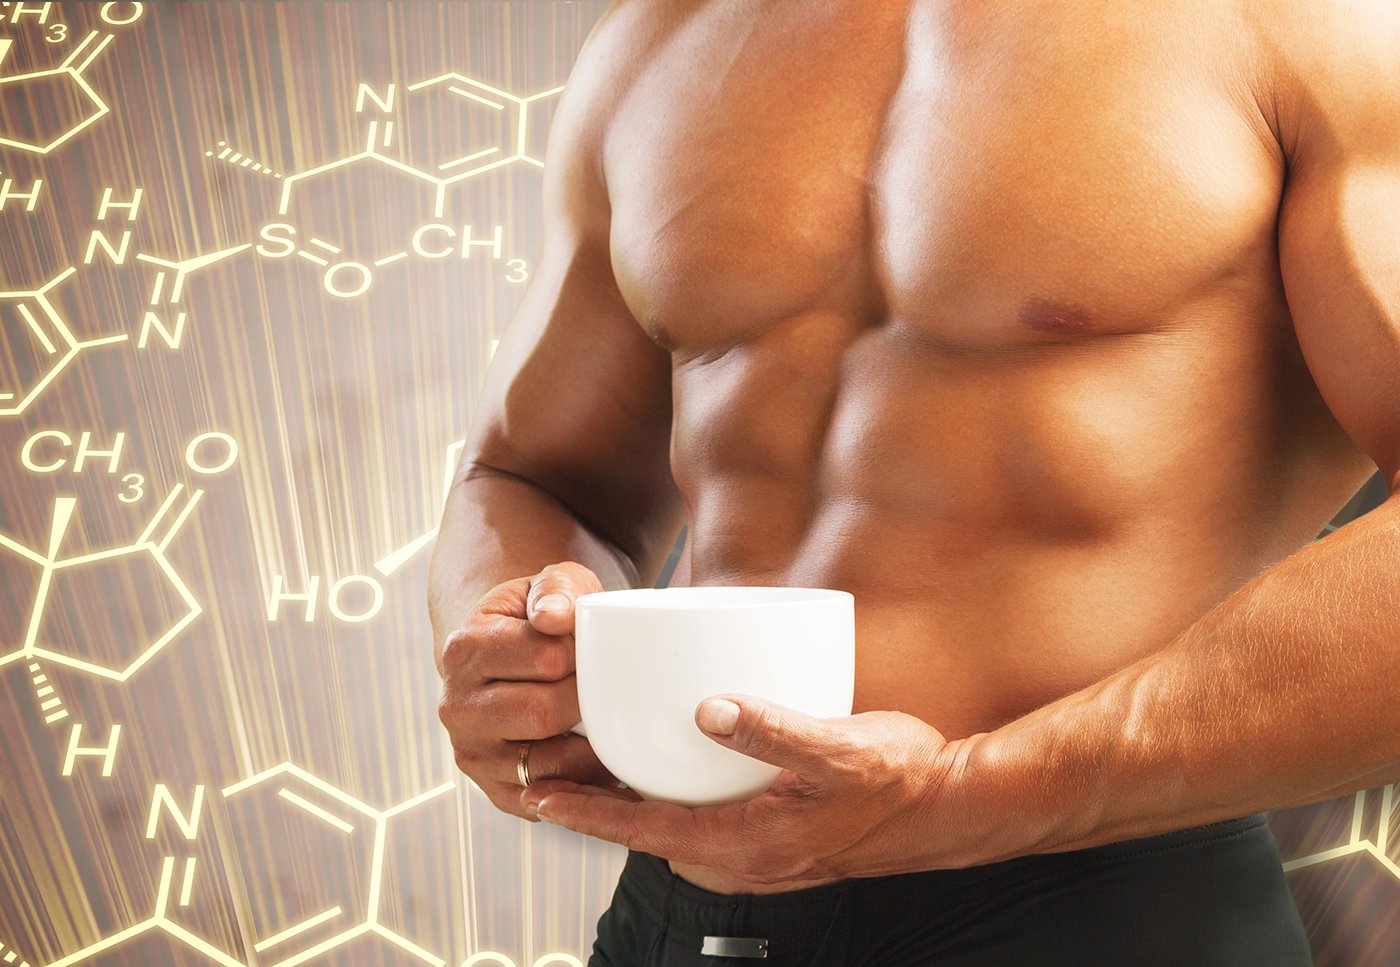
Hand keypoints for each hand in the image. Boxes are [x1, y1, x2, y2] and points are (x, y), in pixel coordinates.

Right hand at [437, 561, 640, 821]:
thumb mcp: (552, 585)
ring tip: (612, 722)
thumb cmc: (543, 617)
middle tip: (609, 685)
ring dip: (590, 746)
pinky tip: (600, 757)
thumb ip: (557, 590)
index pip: (546, 657)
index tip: (594, 646)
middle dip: (587, 699)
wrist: (513, 655)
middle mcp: (456, 706)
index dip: (585, 653)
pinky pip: (547, 799)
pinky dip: (581, 783)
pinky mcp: (492, 790)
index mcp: (465, 648)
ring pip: (548, 763)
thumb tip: (554, 618)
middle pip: (544, 712)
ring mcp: (471, 753)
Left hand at [519, 693, 975, 883]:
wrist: (950, 806)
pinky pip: (706, 827)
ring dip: (635, 806)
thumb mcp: (836, 748)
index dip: (588, 811)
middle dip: (600, 806)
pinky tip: (677, 769)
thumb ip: (771, 730)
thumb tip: (707, 711)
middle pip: (649, 835)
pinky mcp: (779, 840)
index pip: (645, 831)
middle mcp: (748, 859)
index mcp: (750, 842)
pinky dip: (675, 803)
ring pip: (676, 832)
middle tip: (556, 765)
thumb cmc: (899, 779)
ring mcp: (763, 855)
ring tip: (601, 765)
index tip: (540, 791)